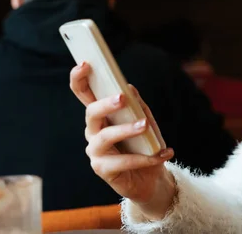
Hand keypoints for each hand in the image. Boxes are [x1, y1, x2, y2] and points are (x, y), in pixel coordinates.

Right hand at [70, 63, 175, 219]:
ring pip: (105, 136)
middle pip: (91, 112)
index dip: (79, 78)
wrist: (152, 177)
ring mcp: (95, 151)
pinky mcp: (103, 170)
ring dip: (126, 130)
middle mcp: (93, 131)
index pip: (84, 93)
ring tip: (144, 125)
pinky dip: (145, 157)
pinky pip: (123, 161)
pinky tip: (162, 154)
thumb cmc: (145, 144)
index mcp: (101, 115)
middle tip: (121, 97)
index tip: (85, 63)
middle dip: (105, 104)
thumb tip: (129, 87)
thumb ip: (137, 105)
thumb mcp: (145, 121)